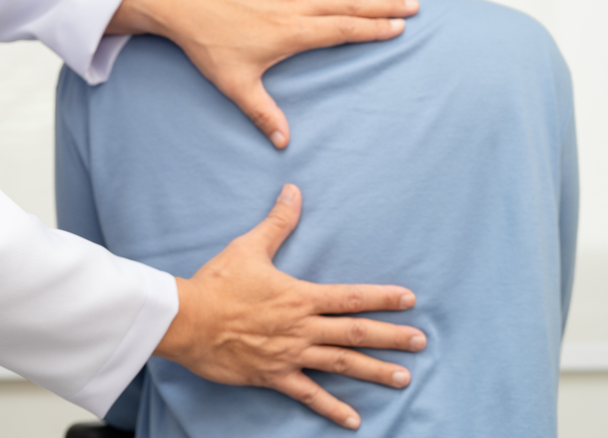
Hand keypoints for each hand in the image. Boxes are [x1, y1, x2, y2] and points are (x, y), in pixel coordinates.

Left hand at [107, 0, 419, 148]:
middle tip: (415, 5)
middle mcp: (295, 5)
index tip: (399, 28)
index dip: (373, 29)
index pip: (343, 30)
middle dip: (384, 5)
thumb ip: (263, 114)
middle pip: (349, 4)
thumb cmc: (209, 47)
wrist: (185, 8)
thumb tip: (283, 144)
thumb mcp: (236, 86)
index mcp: (291, 33)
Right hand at [153, 184, 426, 429]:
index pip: (352, 297)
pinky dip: (332, 408)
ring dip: (374, 371)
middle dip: (392, 338)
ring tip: (403, 378)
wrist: (187, 319)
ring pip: (341, 365)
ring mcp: (290, 354)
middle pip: (356, 333)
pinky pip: (309, 395)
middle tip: (421, 342)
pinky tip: (353, 420)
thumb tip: (293, 192)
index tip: (410, 300)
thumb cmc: (217, 283)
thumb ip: (277, 223)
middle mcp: (302, 327)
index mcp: (300, 297)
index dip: (384, 298)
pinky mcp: (274, 376)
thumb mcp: (249, 248)